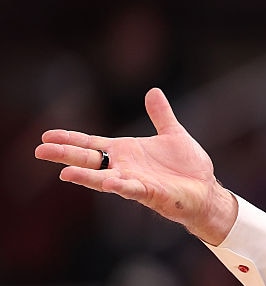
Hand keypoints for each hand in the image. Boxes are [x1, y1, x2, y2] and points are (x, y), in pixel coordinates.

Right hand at [34, 88, 237, 244]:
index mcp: (126, 152)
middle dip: (65, 155)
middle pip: (89, 161)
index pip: (91, 144)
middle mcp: (125, 168)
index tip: (46, 136)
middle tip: (39, 151)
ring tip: (65, 173)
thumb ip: (161, 115)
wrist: (207, 189)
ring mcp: (135, 182)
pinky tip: (112, 182)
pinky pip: (133, 189)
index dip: (70, 140)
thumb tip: (153, 92)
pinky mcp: (151, 193)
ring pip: (104, 179)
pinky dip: (122, 185)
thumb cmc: (188, 167)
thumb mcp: (173, 134)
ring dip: (86, 176)